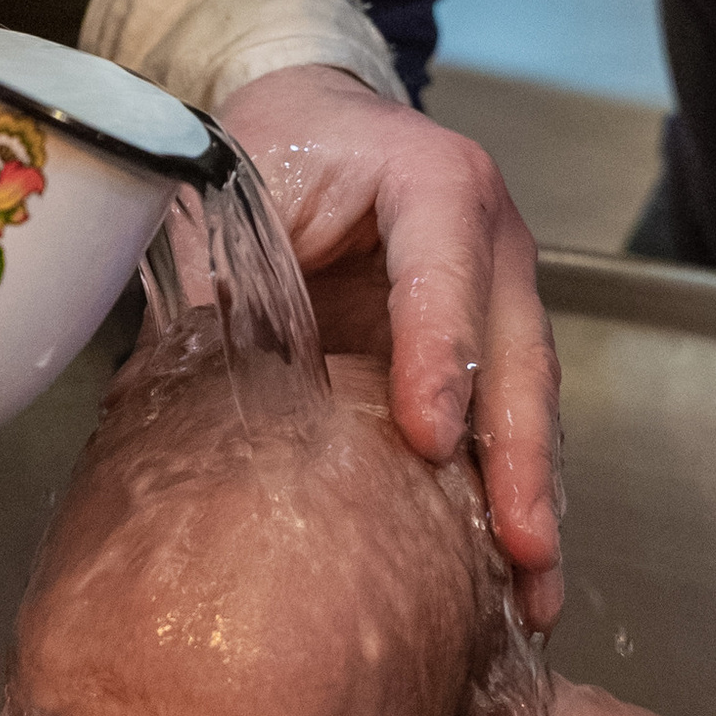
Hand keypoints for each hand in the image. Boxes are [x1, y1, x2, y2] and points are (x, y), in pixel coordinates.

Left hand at [220, 64, 561, 627]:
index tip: (429, 437)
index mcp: (431, 182)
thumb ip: (225, 272)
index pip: (445, 267)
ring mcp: (498, 299)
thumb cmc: (281, 150)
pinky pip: (507, 428)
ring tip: (532, 593)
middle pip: (516, 351)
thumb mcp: (239, 187)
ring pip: (527, 402)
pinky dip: (511, 498)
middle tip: (519, 546)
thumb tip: (183, 390)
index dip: (440, 351)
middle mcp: (489, 241)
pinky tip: (513, 575)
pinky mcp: (485, 352)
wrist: (317, 123)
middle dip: (520, 455)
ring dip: (533, 498)